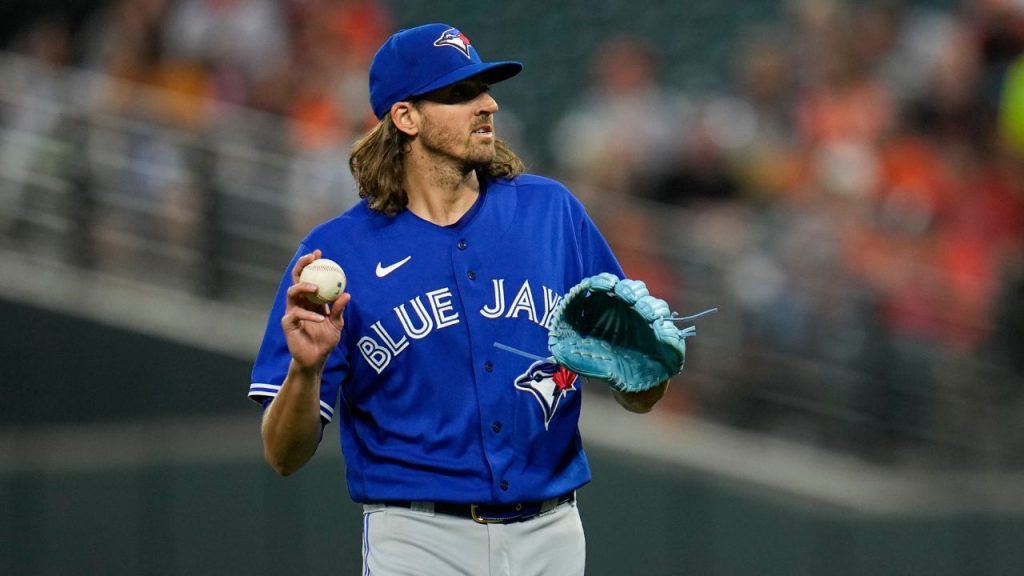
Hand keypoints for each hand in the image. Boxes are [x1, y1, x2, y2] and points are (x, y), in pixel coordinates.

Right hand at [281, 249, 349, 370]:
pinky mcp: (288, 324)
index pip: (309, 277)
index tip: (320, 253)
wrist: (316, 359)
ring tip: (315, 287)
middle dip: (302, 266)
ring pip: (292, 293)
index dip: (311, 264)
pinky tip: (321, 317)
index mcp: (310, 300)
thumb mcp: (337, 324)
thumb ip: (339, 310)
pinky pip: (297, 314)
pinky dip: (310, 315)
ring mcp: (292, 312)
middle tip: (312, 259)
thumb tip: (347, 294)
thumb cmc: (325, 340)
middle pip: (296, 279)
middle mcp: (299, 302)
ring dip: (303, 287)